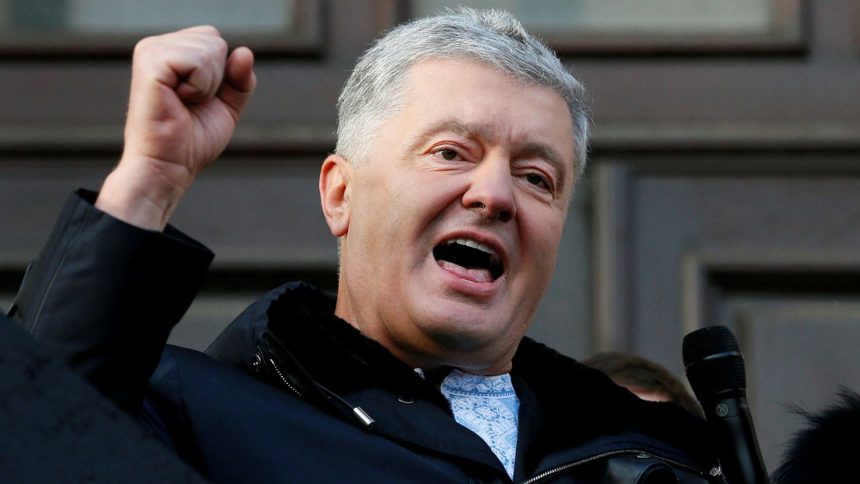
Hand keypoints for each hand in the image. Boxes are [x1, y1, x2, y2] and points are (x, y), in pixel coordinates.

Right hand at [96, 26, 255, 229]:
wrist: (169, 168)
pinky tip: (178, 101)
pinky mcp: (150, 63)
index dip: (221, 75)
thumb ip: (239, 79)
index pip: (215, 40)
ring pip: (210, 48)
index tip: (196, 100)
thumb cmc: (191, 141)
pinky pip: (199, 61)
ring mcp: (150, 51)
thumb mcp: (226, 106)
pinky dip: (200, 88)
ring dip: (207, 86)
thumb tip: (244, 52)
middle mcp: (156, 46)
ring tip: (182, 104)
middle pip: (215, 40)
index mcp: (169, 51)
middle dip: (216, 79)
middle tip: (189, 104)